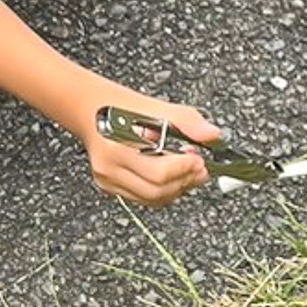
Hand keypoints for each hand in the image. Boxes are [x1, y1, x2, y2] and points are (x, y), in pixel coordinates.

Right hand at [78, 92, 220, 206]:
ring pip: (153, 199)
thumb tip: (214, 136)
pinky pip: (144, 198)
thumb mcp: (157, 107)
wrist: (92, 110)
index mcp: (117, 147)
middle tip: (200, 167)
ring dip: (177, 188)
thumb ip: (188, 122)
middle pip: (157, 191)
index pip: (158, 173)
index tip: (199, 158)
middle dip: (185, 181)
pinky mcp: (110, 187)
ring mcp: (108, 181)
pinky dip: (163, 190)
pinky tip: (171, 175)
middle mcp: (109, 168)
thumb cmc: (122, 107)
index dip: (184, 169)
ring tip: (188, 171)